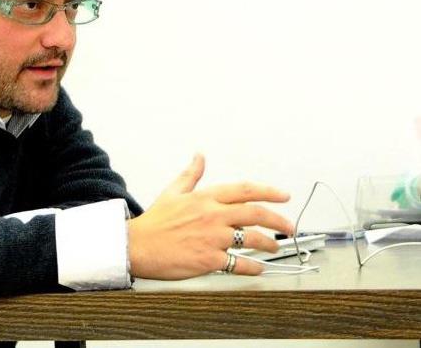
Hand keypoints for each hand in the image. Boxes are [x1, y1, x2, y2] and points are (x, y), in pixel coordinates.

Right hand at [127, 154, 294, 278]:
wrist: (136, 246)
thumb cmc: (154, 222)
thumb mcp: (172, 192)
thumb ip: (190, 175)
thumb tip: (199, 156)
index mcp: (205, 198)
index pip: (245, 190)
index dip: (269, 192)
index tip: (283, 195)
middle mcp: (212, 215)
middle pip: (256, 214)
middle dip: (278, 220)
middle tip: (288, 226)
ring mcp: (213, 238)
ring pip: (253, 239)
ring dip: (269, 243)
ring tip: (274, 246)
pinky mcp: (210, 260)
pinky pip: (240, 264)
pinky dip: (253, 267)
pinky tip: (257, 268)